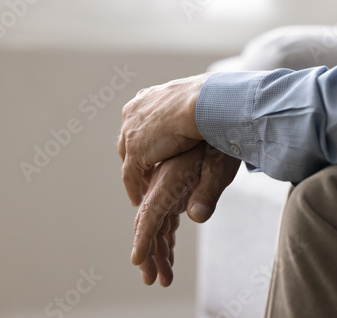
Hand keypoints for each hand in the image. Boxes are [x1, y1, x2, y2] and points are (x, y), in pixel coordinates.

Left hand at [118, 73, 212, 206]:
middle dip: (136, 155)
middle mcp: (134, 112)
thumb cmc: (209, 100)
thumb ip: (190, 111)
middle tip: (146, 172)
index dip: (146, 139)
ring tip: (143, 189)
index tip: (153, 151)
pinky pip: (130, 176)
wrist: (203, 102)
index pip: (140, 123)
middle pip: (128, 139)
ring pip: (127, 158)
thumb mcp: (195, 104)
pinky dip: (133, 189)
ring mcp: (132, 132)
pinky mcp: (136, 151)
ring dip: (134, 174)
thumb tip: (204, 114)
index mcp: (147, 98)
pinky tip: (139, 200)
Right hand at [131, 142, 239, 286]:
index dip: (142, 239)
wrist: (218, 115)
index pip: (149, 216)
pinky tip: (169, 248)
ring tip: (167, 273)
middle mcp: (160, 183)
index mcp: (168, 181)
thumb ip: (207, 191)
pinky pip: (162, 211)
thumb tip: (196, 216)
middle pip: (147, 221)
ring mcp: (165, 182)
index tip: (138, 261)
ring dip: (157, 246)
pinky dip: (163, 232)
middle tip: (154, 278)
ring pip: (153, 218)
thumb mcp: (219, 167)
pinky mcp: (174, 183)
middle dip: (148, 251)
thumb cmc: (221, 143)